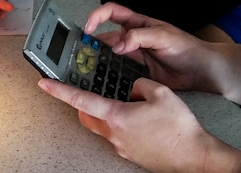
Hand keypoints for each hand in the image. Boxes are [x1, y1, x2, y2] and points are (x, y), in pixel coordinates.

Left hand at [38, 78, 240, 172]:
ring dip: (106, 114)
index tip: (44, 83)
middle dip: (82, 102)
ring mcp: (122, 147)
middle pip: (87, 116)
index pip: (80, 100)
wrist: (195, 157)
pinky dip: (122, 124)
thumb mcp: (161, 92)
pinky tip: (140, 119)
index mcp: (117, 116)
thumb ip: (140, 84)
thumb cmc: (180, 129)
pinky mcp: (132, 154)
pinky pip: (119, 136)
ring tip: (125, 103)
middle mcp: (114, 134)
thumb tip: (134, 88)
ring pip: (103, 127)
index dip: (59, 90)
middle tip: (86, 90)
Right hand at [85, 3, 240, 104]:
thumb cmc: (186, 48)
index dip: (97, 16)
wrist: (202, 72)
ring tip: (85, 69)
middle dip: (91, 42)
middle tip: (79, 53)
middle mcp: (132, 38)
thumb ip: (139, 37)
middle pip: (106, 36)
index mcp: (138, 23)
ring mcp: (134, 56)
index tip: (89, 27)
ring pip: (108, 55)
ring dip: (97, 60)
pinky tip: (100, 81)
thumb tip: (117, 44)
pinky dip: (107, 75)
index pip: (112, 12)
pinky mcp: (136, 73)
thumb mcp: (163, 37)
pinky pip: (117, 71)